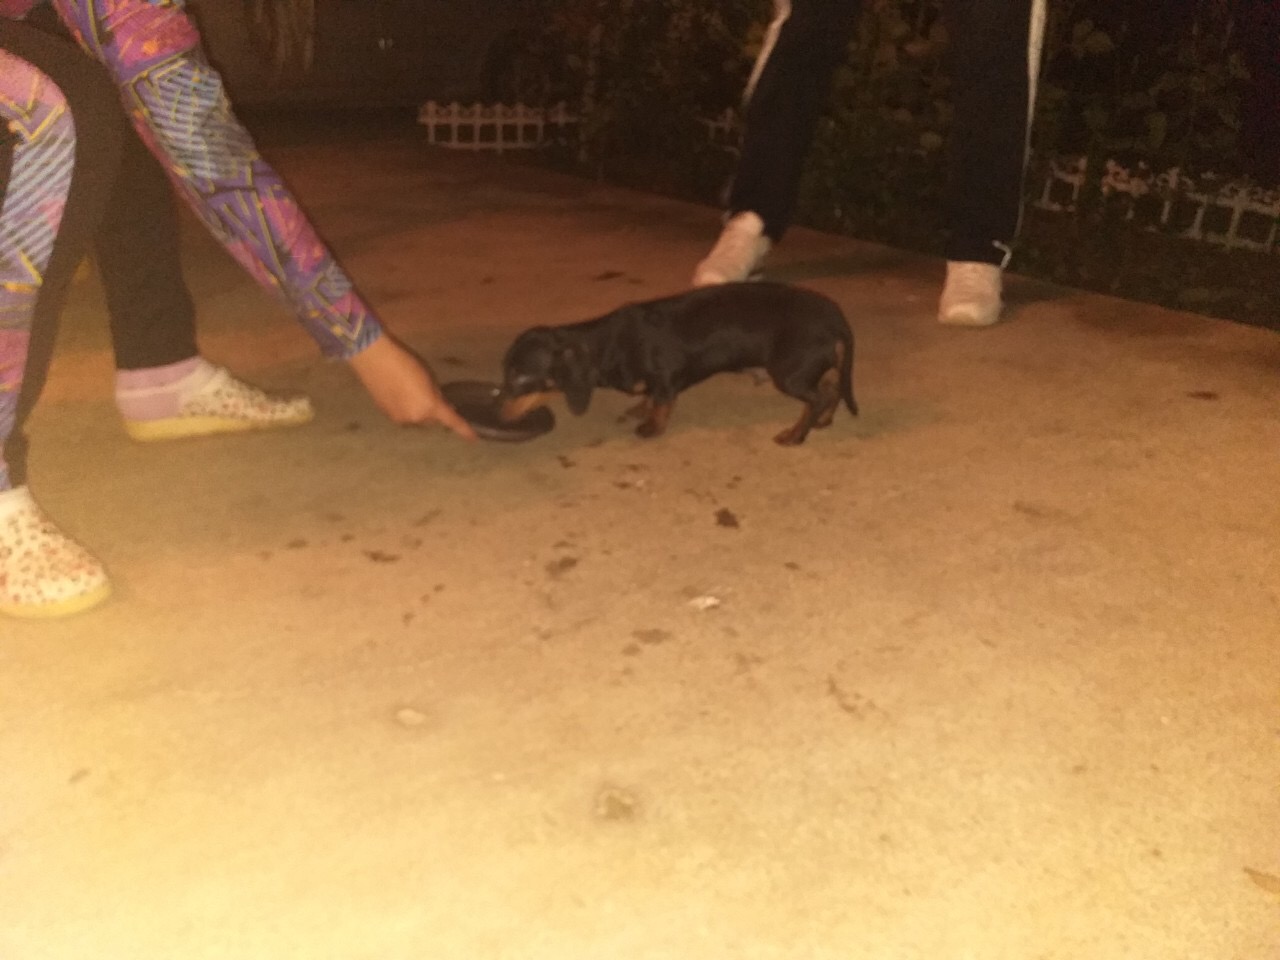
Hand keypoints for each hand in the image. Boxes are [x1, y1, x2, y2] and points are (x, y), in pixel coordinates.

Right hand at [348, 335, 476, 439]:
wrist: (375, 359)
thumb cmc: (406, 362)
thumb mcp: (429, 377)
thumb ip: (437, 395)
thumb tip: (441, 406)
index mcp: (430, 407)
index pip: (452, 421)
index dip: (464, 430)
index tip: (474, 439)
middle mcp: (416, 419)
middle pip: (431, 421)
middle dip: (433, 412)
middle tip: (429, 395)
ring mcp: (400, 419)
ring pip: (416, 420)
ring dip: (419, 411)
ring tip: (411, 391)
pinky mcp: (386, 416)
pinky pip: (403, 416)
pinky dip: (406, 409)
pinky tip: (399, 393)